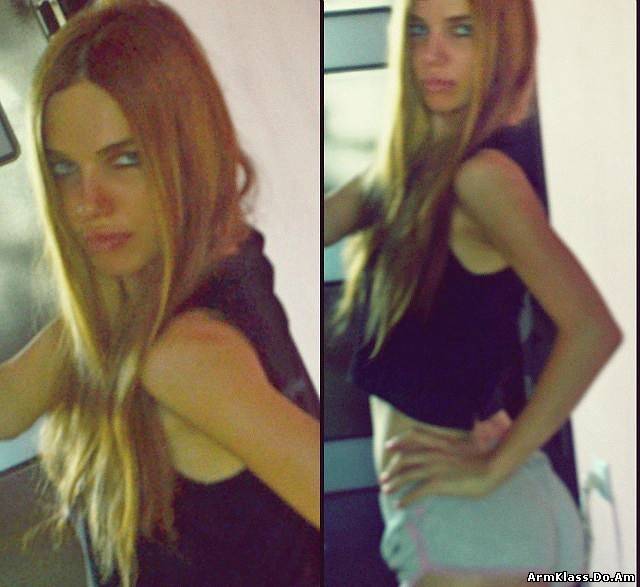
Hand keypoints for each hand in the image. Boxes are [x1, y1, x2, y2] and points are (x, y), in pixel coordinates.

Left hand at [379, 415, 511, 506]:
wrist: (491, 467)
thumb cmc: (480, 458)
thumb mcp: (460, 445)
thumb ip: (446, 446)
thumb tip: (439, 451)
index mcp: (438, 442)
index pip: (412, 435)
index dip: (398, 440)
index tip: (388, 446)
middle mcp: (432, 453)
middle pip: (403, 458)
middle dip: (391, 468)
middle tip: (384, 477)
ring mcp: (434, 467)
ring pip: (406, 475)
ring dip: (394, 483)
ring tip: (386, 490)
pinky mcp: (438, 483)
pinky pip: (416, 492)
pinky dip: (405, 499)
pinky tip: (400, 504)